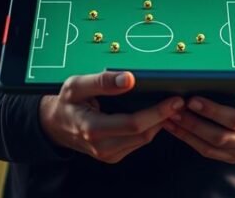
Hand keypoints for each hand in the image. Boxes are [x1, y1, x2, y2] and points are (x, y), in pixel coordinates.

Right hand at [39, 71, 183, 163]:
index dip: (157, 112)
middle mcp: (101, 146)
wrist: (55, 125)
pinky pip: (138, 142)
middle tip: (179, 100)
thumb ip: (102, 81)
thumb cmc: (66, 103)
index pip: (133, 124)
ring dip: (160, 123)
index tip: (174, 100)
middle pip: (143, 134)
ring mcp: (108, 154)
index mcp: (92, 128)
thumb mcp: (77, 85)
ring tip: (171, 105)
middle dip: (164, 117)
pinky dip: (150, 129)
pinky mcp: (113, 155)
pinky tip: (156, 115)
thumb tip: (129, 78)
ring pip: (143, 140)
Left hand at [163, 95, 234, 163]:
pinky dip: (189, 140)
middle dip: (194, 123)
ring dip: (187, 133)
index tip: (193, 100)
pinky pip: (207, 151)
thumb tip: (227, 73)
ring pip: (210, 147)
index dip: (213, 111)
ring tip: (170, 118)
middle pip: (220, 136)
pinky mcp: (232, 157)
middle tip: (175, 108)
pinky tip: (175, 128)